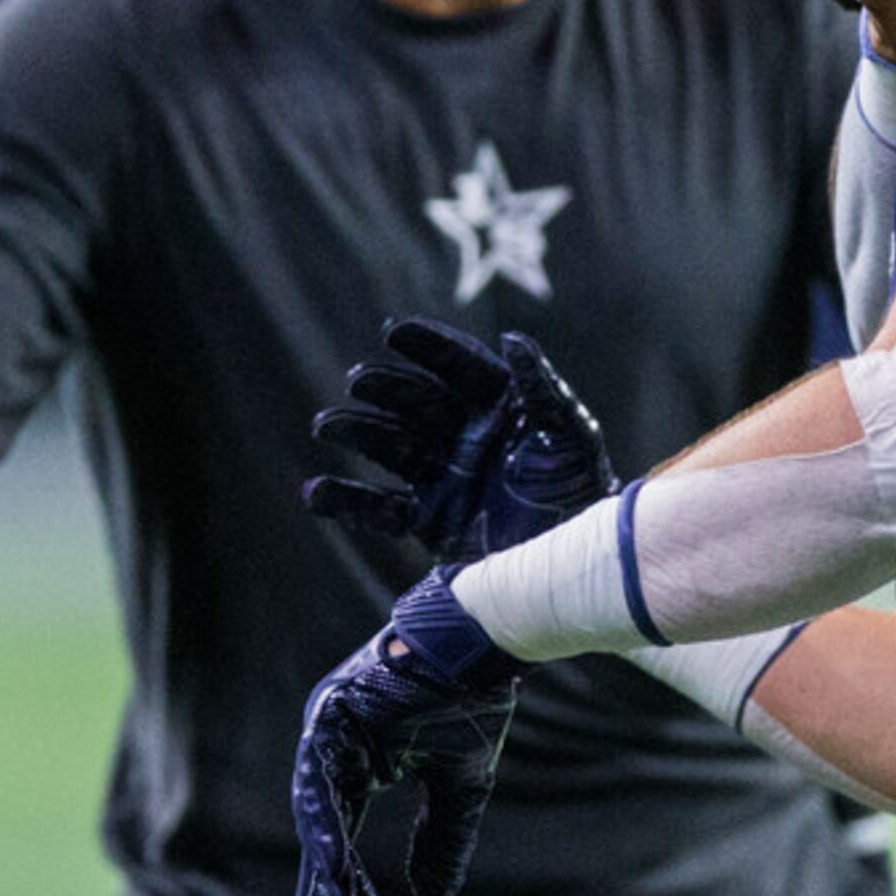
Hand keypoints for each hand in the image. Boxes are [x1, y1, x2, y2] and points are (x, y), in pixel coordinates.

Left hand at [292, 571, 526, 895]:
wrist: (484, 639)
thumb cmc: (473, 699)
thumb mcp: (460, 784)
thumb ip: (441, 837)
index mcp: (361, 752)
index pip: (342, 822)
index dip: (343, 872)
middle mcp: (336, 739)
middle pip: (321, 818)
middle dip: (322, 877)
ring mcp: (328, 721)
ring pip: (317, 802)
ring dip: (327, 856)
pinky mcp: (332, 709)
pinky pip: (320, 773)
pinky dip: (327, 819)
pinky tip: (333, 858)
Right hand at [307, 320, 616, 560]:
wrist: (573, 564)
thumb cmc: (581, 491)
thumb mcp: (570, 433)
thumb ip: (539, 386)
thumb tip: (511, 339)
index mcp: (504, 407)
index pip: (460, 367)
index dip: (429, 348)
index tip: (394, 332)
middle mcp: (469, 436)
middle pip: (418, 403)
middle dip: (387, 389)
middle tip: (359, 380)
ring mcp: (446, 477)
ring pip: (392, 447)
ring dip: (358, 433)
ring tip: (326, 425)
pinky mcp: (430, 519)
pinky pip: (380, 508)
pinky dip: (346, 501)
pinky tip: (314, 492)